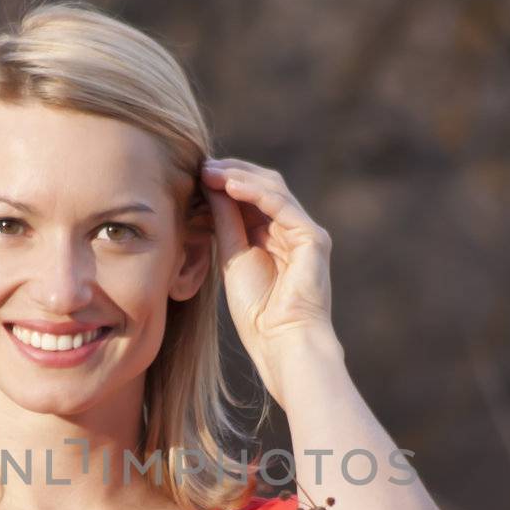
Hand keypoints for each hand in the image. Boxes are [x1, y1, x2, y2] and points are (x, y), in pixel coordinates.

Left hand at [201, 157, 337, 382]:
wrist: (282, 343)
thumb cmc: (258, 314)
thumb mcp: (233, 258)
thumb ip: (226, 222)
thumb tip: (210, 187)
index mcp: (276, 237)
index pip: (252, 196)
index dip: (225, 182)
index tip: (196, 174)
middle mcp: (294, 230)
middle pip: (265, 185)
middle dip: (232, 173)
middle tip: (201, 166)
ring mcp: (306, 233)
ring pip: (273, 189)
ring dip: (239, 177)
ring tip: (210, 172)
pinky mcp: (313, 239)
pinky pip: (282, 205)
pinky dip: (254, 192)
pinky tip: (229, 186)